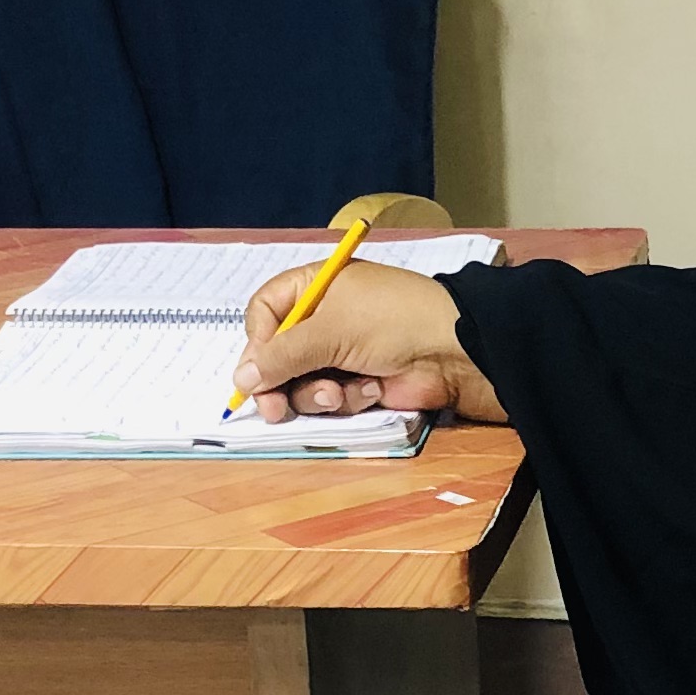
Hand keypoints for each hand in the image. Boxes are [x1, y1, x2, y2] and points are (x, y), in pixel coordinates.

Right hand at [231, 260, 508, 424]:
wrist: (453, 350)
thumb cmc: (391, 321)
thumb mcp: (330, 330)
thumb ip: (283, 355)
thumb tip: (242, 377)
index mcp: (313, 286)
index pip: (265, 312)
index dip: (258, 341)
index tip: (257, 368)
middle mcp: (322, 318)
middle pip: (277, 354)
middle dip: (278, 381)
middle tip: (274, 408)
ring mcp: (340, 352)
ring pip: (300, 382)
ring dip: (316, 393)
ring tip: (340, 392)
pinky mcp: (357, 382)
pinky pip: (331, 397)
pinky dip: (347, 398)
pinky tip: (371, 390)